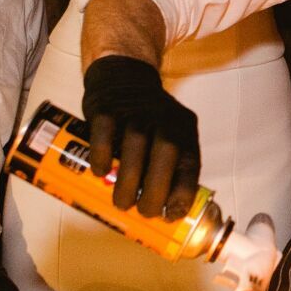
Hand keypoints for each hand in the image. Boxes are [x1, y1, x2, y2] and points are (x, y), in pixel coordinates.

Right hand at [81, 56, 200, 217]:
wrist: (123, 76)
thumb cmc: (148, 119)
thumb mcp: (171, 134)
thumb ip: (170, 165)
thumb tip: (164, 209)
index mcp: (184, 129)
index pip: (190, 163)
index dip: (183, 192)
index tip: (172, 214)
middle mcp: (164, 118)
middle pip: (166, 154)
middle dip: (156, 191)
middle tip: (144, 212)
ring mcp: (135, 112)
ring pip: (134, 147)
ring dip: (128, 182)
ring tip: (122, 203)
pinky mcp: (107, 108)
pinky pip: (104, 135)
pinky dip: (102, 157)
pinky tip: (100, 173)